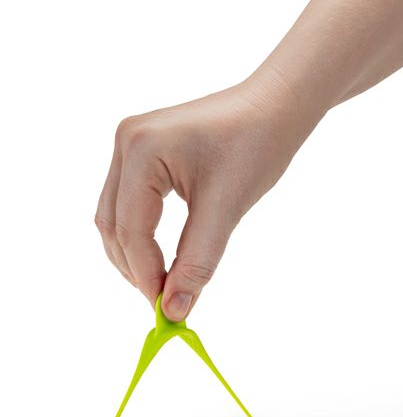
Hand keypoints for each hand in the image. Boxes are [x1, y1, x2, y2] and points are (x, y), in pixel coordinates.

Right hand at [95, 73, 312, 320]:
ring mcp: (131, 144)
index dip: (145, 275)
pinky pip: (129, 202)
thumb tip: (175, 310)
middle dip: (134, 267)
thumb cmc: (257, 145)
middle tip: (163, 301)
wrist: (276, 106)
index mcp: (142, 150)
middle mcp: (126, 142)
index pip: (131, 229)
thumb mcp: (226, 207)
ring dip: (134, 253)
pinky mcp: (143, 151)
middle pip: (113, 224)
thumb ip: (198, 261)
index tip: (166, 309)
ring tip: (162, 283)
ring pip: (116, 215)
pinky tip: (161, 254)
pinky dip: (141, 233)